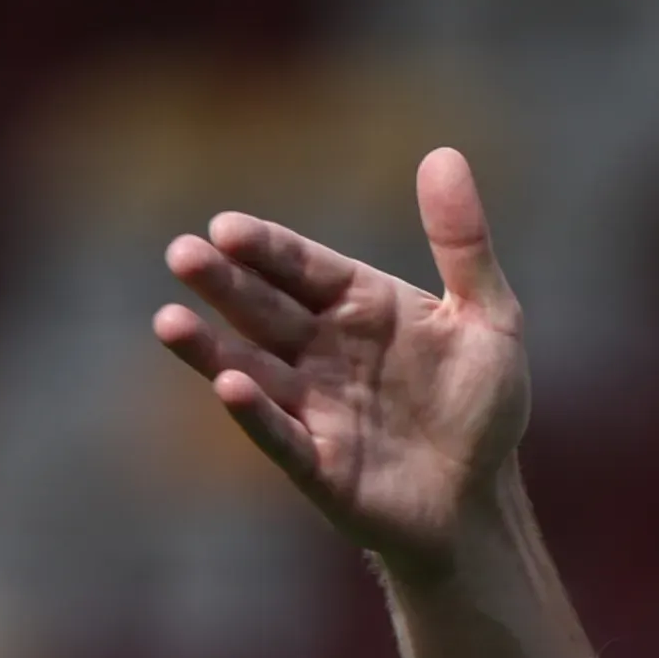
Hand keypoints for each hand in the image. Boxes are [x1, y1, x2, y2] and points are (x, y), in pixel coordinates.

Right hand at [152, 145, 527, 579]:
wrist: (481, 502)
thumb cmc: (482, 406)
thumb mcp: (490, 319)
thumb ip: (464, 245)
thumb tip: (443, 154)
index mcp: (358, 304)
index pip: (301, 266)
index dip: (266, 248)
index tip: (227, 228)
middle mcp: (323, 350)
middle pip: (263, 308)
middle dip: (223, 283)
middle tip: (182, 254)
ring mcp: (313, 407)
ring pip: (253, 368)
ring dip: (211, 348)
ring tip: (168, 322)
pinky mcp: (316, 465)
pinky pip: (281, 435)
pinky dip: (256, 414)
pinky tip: (228, 387)